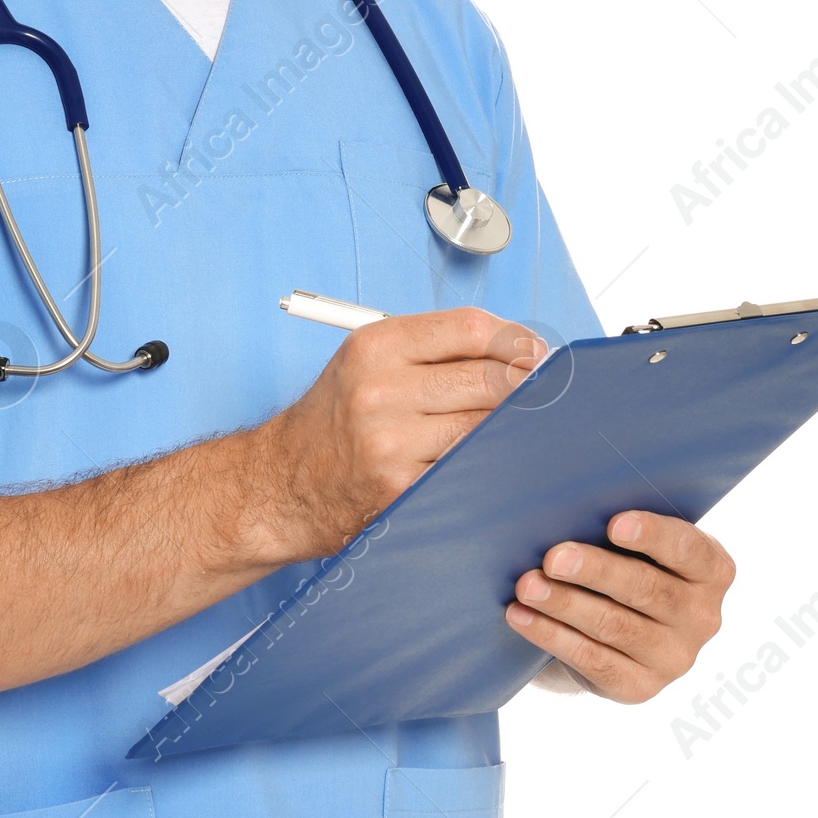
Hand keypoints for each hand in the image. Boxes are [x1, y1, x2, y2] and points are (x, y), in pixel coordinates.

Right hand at [258, 308, 546, 561]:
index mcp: (375, 347)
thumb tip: (514, 350)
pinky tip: (489, 463)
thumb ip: (429, 350)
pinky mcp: (402, 489)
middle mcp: (380, 390)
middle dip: (524, 387)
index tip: (534, 354)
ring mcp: (391, 442)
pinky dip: (487, 465)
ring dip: (511, 429)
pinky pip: (469, 469)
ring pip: (486, 426)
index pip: (470, 328)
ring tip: (516, 429)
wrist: (278, 485)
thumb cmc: (331, 422)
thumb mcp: (364, 364)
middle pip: (489, 377)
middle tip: (538, 395)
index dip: (515, 340)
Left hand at [506, 512, 734, 701]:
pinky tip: (521, 616)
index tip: (613, 524)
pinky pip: (592, 659)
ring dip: (565, 604)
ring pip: (614, 625)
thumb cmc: (624, 562)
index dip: (652, 535)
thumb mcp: (636, 543)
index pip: (688, 549)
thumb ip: (620, 525)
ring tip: (526, 586)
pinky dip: (551, 635)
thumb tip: (568, 505)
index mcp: (712, 570)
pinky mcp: (639, 687)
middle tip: (553, 558)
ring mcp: (675, 659)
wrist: (615, 628)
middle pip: (646, 589)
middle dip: (595, 570)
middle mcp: (702, 617)